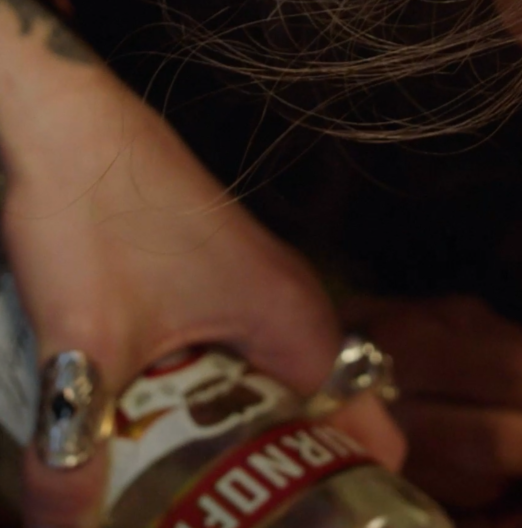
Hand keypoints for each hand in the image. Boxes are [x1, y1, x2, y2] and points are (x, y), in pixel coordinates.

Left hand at [0, 0, 405, 527]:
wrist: (65, 122)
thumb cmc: (99, 214)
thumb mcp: (84, 350)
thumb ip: (74, 460)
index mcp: (295, 320)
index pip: (368, 422)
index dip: (355, 489)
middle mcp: (289, 306)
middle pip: (318, 417)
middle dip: (284, 486)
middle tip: (240, 526)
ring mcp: (250, 291)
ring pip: (268, 392)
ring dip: (237, 451)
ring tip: (193, 508)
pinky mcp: (211, 284)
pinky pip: (232, 366)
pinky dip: (207, 413)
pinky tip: (149, 447)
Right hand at [341, 294, 521, 507]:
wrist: (298, 379)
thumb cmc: (400, 335)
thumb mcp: (456, 317)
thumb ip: (512, 349)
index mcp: (421, 340)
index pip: (517, 374)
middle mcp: (397, 400)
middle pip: (501, 439)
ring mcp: (383, 455)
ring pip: (483, 481)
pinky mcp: (385, 492)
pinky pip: (460, 501)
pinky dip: (516, 493)